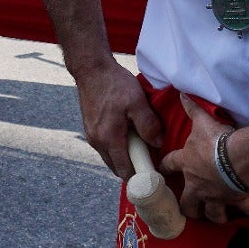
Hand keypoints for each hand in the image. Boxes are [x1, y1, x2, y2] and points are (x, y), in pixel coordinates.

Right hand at [72, 58, 162, 180]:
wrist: (91, 69)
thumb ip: (148, 125)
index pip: (124, 170)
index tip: (153, 178)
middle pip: (116, 167)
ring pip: (110, 158)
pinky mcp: (90, 129)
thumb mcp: (137, 102)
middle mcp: (97, 142)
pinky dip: (117, 149)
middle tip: (150, 164)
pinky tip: (129, 138)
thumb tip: (158, 143)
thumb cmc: (114, 84)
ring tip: (141, 149)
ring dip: (124, 158)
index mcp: (109, 138)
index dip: (139, 177)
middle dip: (133, 170)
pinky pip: (106, 147)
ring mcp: (91, 136)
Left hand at [159, 96, 248, 224]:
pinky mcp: (237, 200)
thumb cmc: (216, 140)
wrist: (237, 157)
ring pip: (212, 214)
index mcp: (188, 164)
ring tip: (218, 218)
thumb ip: (192, 109)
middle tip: (190, 208)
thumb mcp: (202, 122)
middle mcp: (199, 185)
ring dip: (215, 217)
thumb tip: (181, 94)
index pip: (170, 165)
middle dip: (189, 207)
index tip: (161, 171)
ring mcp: (217, 196)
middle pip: (188, 203)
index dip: (164, 167)